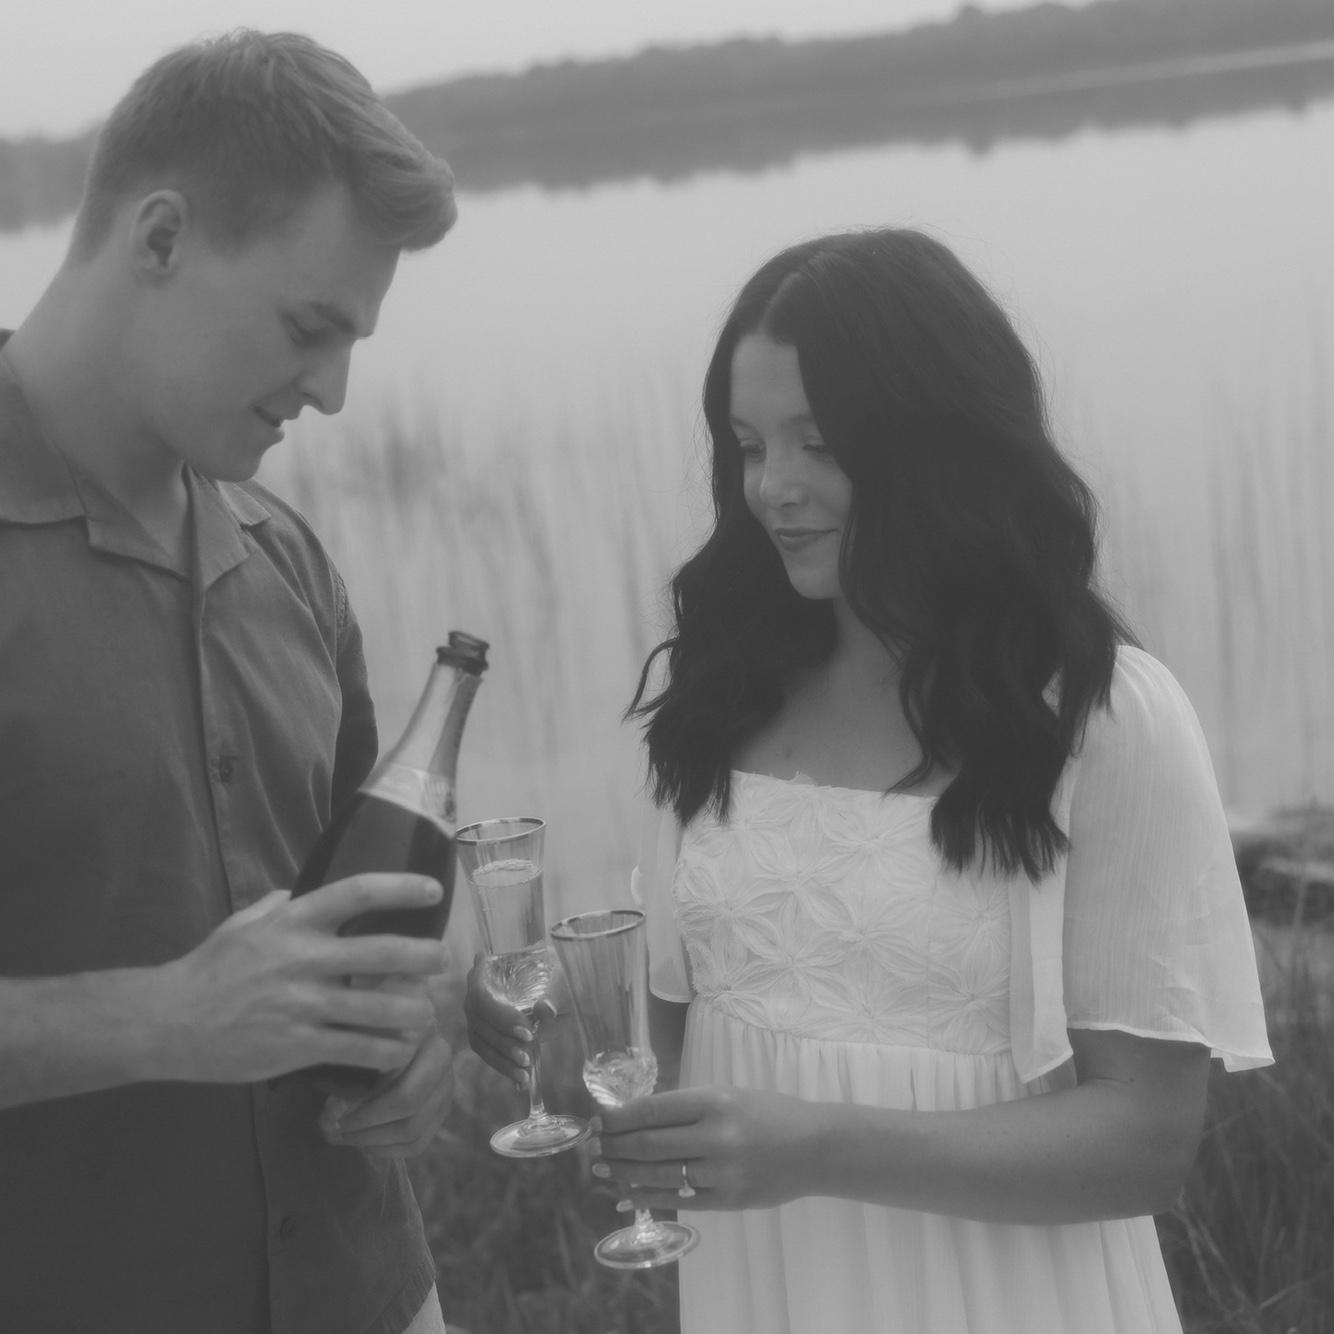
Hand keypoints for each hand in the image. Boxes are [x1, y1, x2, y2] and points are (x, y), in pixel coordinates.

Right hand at [157, 874, 448, 1083]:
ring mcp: (301, 1004)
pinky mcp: (296, 1046)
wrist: (167, 1022)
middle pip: (383, 952)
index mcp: (293, 921)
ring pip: (379, 1009)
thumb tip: (312, 889)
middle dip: (424, 957)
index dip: (401, 888)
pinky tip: (399, 1053)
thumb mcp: (246, 922)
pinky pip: (357, 1050)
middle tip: (443, 961)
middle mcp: (303, 958)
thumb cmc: (211, 967)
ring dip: (414, 1013)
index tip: (432, 890)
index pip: (357, 892)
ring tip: (427, 1016)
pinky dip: (386, 1053)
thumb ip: (283, 903)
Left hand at [319, 1021, 455, 1158]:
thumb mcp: (358, 1028)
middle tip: (332, 1129)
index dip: (363, 1106)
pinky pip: (417, 1144)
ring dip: (371, 1142)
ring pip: (412, 1132)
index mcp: (424, 1037)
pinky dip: (386, 1150)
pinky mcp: (440, 1112)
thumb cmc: (369, 1025)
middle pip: (409, 1111)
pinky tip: (362, 1142)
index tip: (330, 1111)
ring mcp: (445, 1089)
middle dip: (365, 1127)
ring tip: (342, 1136)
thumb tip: (336, 1109)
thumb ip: (351, 1058)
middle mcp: (443, 1063)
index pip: (400, 1086)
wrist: (394, 1027)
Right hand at [463, 953, 554, 1090]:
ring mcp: (474, 1012)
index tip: (527, 1031)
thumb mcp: (561, 979)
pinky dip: (502, 1066)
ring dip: (502, 1058)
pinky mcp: (481, 1033)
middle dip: (504, 1041)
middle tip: (528, 1057)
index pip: (482, 995)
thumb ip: (556, 992)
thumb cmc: (552, 974)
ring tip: (525, 1072)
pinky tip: (519, 1080)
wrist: (550, 979)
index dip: (501, 1016)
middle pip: (479, 1020)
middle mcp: (475, 990)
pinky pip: (485, 1052)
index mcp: (488, 970)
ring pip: (480, 1039)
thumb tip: (543, 1007)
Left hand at [593, 1085, 819, 1211]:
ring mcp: (722, 1172)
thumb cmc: (768, 1113)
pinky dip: (648, 1198)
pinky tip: (626, 1196)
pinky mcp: (727, 1201)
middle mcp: (716, 1136)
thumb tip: (637, 1119)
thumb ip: (688, 1108)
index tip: (598, 1120)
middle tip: (592, 1148)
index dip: (620, 1118)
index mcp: (714, 1101)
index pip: (653, 1110)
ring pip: (659, 1175)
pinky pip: (678, 1201)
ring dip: (625, 1173)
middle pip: (650, 1144)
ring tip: (603, 1171)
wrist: (815, 1148)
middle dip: (615, 1146)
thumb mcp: (728, 1095)